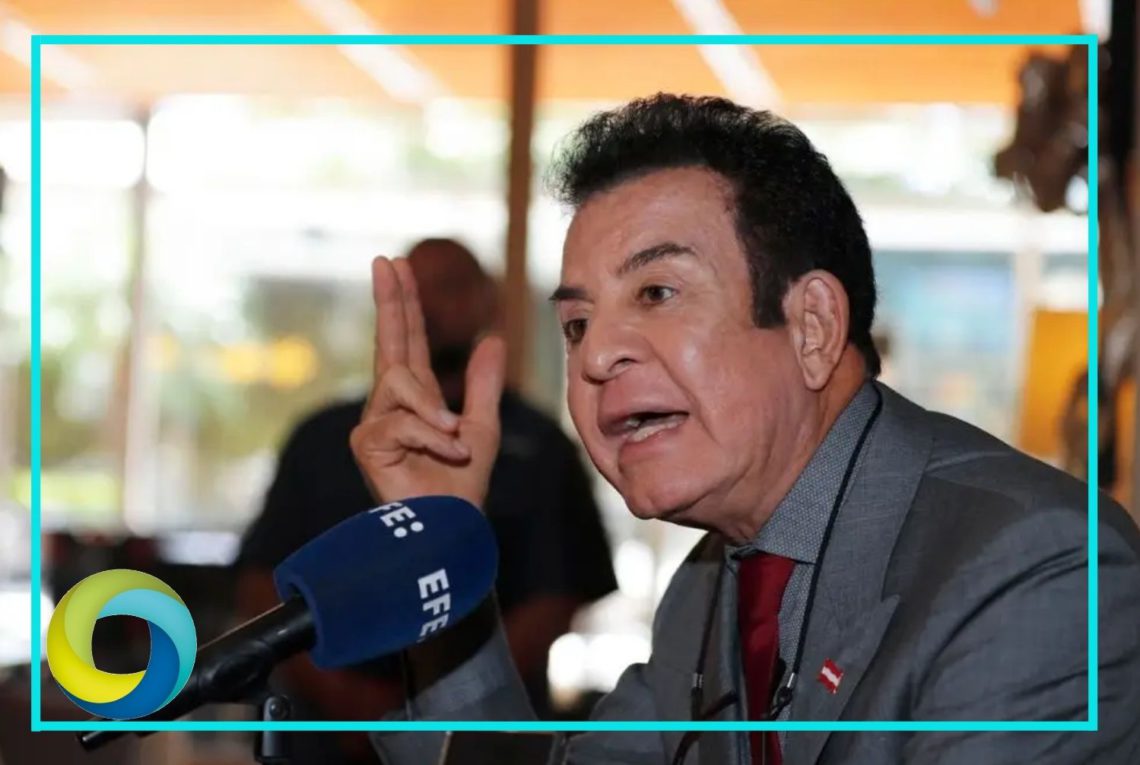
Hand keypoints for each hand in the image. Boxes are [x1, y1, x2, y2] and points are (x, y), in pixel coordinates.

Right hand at [350, 256, 504, 508]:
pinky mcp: (367, 444)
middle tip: (386, 261)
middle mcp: (389, 405)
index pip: (407, 340)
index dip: (403, 303)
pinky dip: (432, 435)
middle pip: (389, 342)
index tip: (395, 264)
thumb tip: (492, 338)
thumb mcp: (482, 426)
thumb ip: (482, 384)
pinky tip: (445, 452)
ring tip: (453, 440)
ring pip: (401, 385)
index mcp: (415, 397)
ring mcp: (375, 424)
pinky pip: (403, 420)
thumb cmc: (462, 487)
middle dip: (390, 300)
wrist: (452, 529)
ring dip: (435, 411)